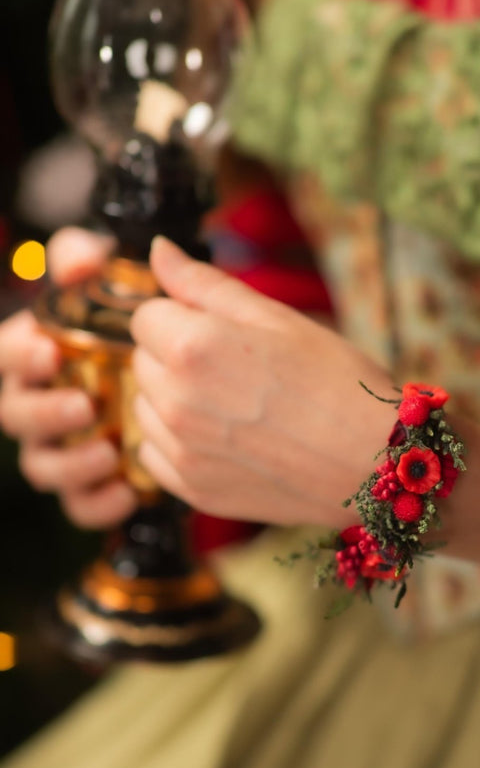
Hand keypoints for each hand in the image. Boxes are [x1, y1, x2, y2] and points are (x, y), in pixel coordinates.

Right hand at [0, 228, 137, 528]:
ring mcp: (61, 448)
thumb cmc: (123, 326)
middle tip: (84, 406)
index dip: (17, 356)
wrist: (176, 378)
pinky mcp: (90, 485)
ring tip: (108, 455)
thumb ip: (85, 262)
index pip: (4, 356)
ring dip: (71, 464)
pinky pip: (81, 507)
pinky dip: (99, 505)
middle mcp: (38, 405)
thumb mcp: (106, 282)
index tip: (46, 348)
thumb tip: (83, 260)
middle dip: (45, 412)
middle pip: (17, 418)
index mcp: (33, 357)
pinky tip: (128, 493)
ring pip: (44, 468)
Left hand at [132, 236, 397, 526]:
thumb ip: (205, 284)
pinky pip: (156, 453)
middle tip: (239, 371)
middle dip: (176, 357)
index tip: (224, 333)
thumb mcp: (276, 317)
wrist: (373, 461)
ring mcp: (181, 451)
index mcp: (192, 346)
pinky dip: (180, 444)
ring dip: (175, 401)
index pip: (146, 316)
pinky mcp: (192, 488)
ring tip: (237, 407)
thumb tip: (158, 251)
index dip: (183, 317)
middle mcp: (175, 401)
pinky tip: (228, 440)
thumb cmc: (337, 382)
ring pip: (146, 407)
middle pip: (143, 361)